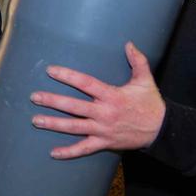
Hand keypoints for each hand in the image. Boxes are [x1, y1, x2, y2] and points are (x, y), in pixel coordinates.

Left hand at [32, 41, 165, 158]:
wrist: (161, 130)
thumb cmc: (151, 104)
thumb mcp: (145, 80)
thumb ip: (137, 60)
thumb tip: (129, 43)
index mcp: (112, 96)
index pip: (85, 83)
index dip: (67, 76)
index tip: (51, 70)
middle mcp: (104, 113)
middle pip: (73, 107)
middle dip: (52, 101)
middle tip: (34, 97)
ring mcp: (103, 130)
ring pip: (74, 127)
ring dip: (53, 124)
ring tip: (35, 120)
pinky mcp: (104, 143)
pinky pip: (84, 149)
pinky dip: (68, 152)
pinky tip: (53, 153)